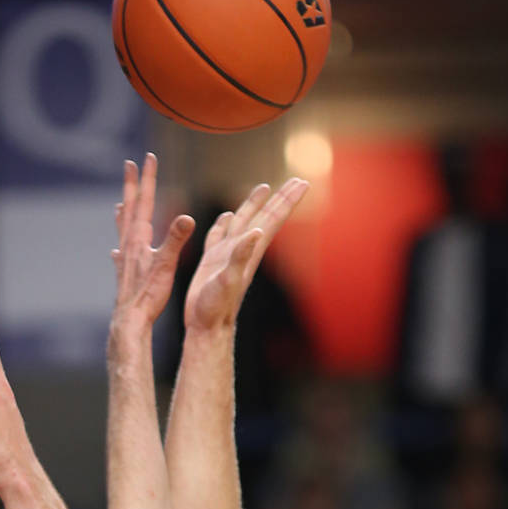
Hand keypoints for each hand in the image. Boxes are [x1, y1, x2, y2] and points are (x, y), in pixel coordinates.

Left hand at [110, 153, 194, 336]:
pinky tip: (115, 252)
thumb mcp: (166, 264)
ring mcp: (125, 259)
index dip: (147, 179)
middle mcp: (129, 245)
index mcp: (140, 239)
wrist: (130, 320)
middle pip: (130, 208)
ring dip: (123, 213)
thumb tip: (187, 218)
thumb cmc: (148, 295)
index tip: (147, 157)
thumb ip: (176, 240)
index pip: (144, 201)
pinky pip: (121, 254)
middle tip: (129, 165)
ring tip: (119, 203)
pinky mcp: (124, 274)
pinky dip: (120, 246)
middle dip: (132, 186)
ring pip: (123, 229)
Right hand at [184, 177, 307, 332]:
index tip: (302, 183)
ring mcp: (227, 255)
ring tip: (263, 188)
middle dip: (280, 198)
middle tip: (296, 180)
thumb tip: (256, 232)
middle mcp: (242, 250)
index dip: (286, 201)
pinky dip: (223, 223)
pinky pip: (219, 236)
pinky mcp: (212, 262)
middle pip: (265, 217)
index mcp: (250, 252)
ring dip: (254, 205)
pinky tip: (226, 216)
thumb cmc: (215, 309)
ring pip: (243, 222)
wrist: (205, 328)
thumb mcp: (228, 281)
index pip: (273, 220)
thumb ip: (240, 257)